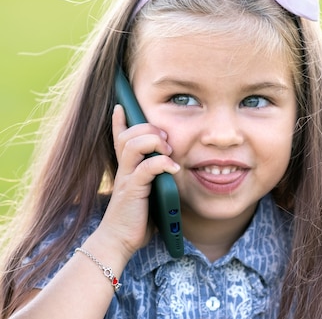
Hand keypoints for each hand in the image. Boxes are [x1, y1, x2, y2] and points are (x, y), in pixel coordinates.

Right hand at [97, 104, 179, 258]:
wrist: (119, 241)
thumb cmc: (137, 218)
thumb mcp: (148, 192)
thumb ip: (157, 177)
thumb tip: (176, 167)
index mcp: (127, 167)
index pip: (120, 137)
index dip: (119, 121)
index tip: (120, 106)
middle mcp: (124, 169)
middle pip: (129, 134)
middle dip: (148, 128)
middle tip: (165, 139)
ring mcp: (127, 178)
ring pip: (133, 144)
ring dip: (153, 141)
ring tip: (168, 150)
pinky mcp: (132, 190)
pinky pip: (147, 167)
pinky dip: (162, 163)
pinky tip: (174, 167)